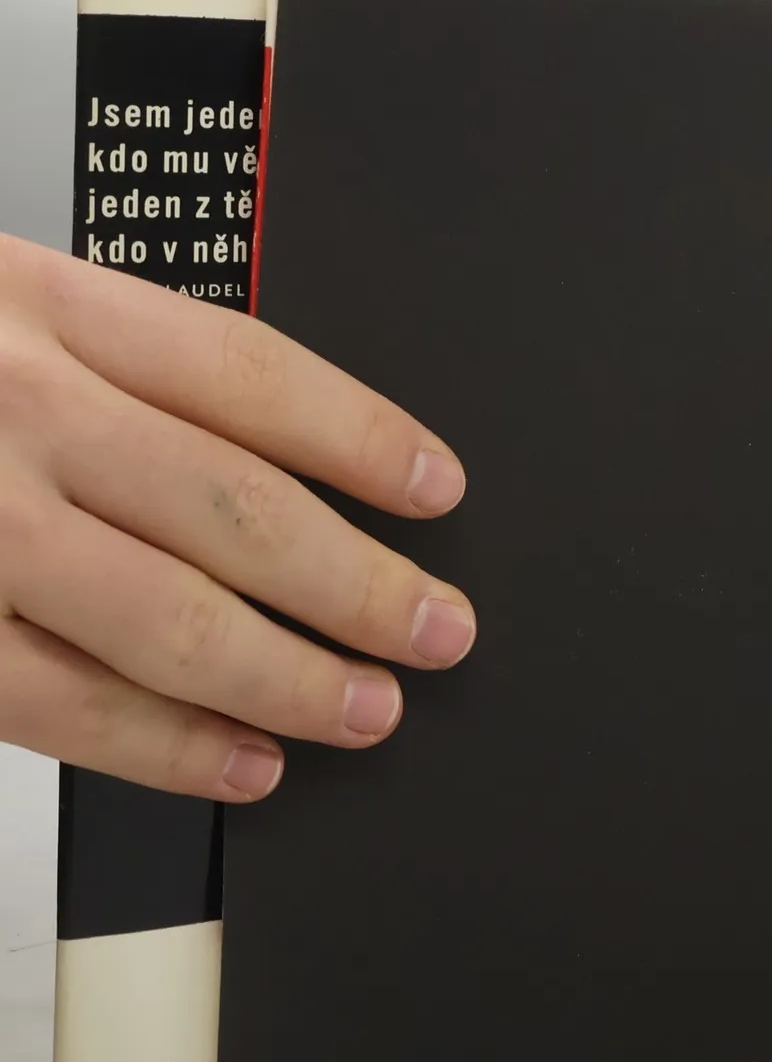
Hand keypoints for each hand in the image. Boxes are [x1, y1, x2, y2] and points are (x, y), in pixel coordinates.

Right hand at [0, 234, 473, 800]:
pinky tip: (240, 759)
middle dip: (358, 581)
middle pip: (234, 506)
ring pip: (164, 616)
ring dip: (287, 675)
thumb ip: (118, 360)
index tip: (436, 487)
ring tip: (368, 705)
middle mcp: (12, 407)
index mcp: (47, 305)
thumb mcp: (4, 302)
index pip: (250, 373)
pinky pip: (55, 701)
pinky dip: (164, 743)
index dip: (361, 436)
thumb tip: (284, 449)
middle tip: (438, 627)